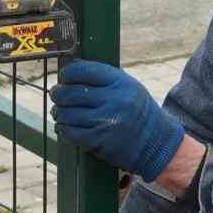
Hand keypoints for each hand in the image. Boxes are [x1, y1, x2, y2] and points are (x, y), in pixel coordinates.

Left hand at [50, 60, 185, 182]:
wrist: (156, 143)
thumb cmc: (138, 111)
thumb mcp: (129, 86)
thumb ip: (104, 78)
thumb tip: (71, 69)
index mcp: (120, 82)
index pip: (83, 70)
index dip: (67, 74)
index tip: (63, 77)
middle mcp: (113, 100)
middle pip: (71, 92)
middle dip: (58, 94)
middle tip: (56, 95)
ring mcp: (105, 121)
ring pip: (67, 113)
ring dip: (59, 112)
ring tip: (59, 112)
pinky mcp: (99, 140)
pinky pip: (71, 132)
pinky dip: (63, 128)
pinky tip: (64, 126)